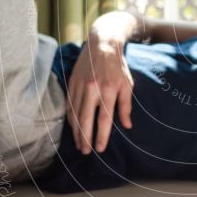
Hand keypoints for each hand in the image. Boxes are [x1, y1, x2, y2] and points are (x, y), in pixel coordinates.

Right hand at [66, 37, 133, 153]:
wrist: (102, 43)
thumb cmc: (118, 66)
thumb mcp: (127, 84)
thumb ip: (126, 106)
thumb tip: (127, 125)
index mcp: (109, 90)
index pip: (104, 119)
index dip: (101, 136)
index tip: (100, 148)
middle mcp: (93, 89)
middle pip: (86, 120)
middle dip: (85, 138)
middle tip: (85, 152)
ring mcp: (81, 86)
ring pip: (75, 114)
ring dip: (76, 131)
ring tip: (78, 144)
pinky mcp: (72, 82)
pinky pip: (69, 105)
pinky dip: (70, 118)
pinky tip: (73, 127)